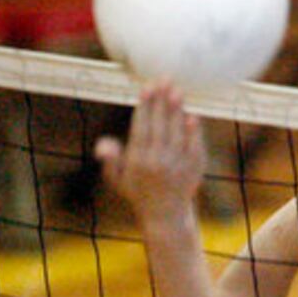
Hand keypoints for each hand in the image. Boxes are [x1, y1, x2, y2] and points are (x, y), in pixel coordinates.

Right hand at [94, 80, 204, 221]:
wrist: (164, 216)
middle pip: (159, 126)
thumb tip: (103, 145)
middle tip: (164, 80)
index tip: (146, 87)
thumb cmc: (138, 192)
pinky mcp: (193, 170)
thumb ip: (110, 160)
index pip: (141, 127)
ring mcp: (177, 167)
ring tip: (177, 91)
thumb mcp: (117, 179)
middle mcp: (157, 163)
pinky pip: (194, 148)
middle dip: (161, 102)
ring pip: (176, 133)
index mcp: (137, 162)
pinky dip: (194, 132)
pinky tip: (192, 116)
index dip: (144, 106)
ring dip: (177, 111)